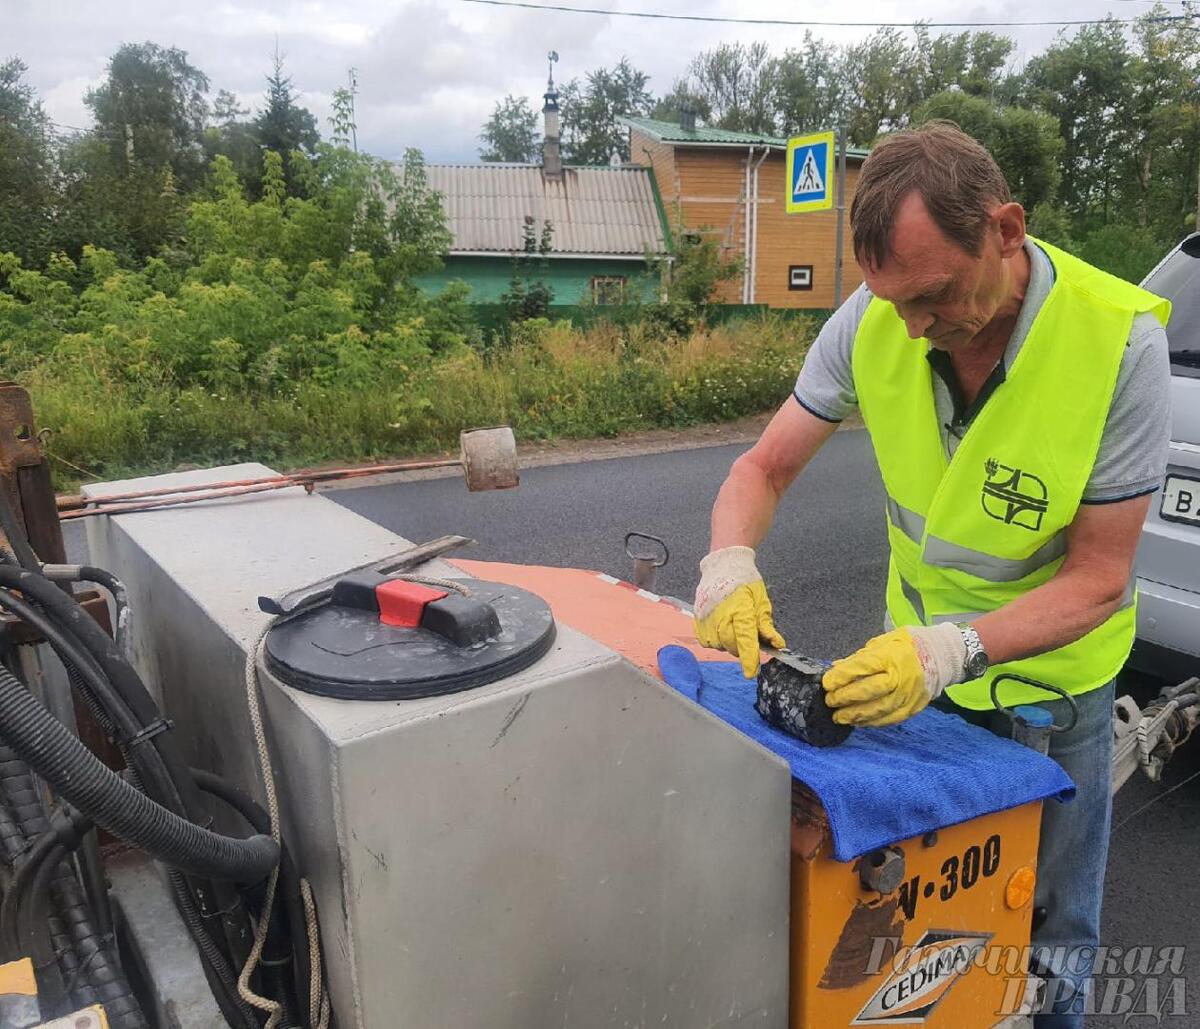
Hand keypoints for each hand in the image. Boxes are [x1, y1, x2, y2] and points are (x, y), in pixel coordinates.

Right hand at [693, 546, 785, 678]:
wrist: (723, 565)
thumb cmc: (744, 581)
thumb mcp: (761, 600)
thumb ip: (766, 625)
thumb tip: (777, 644)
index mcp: (740, 608)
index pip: (745, 640)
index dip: (749, 658)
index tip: (751, 672)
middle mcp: (720, 614)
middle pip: (731, 645)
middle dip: (741, 647)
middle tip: (746, 636)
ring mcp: (706, 616)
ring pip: (717, 644)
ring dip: (727, 643)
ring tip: (732, 628)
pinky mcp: (697, 617)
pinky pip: (705, 640)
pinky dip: (714, 639)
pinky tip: (721, 629)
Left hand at [822, 623, 966, 725]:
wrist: (942, 655)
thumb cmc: (907, 646)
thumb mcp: (882, 643)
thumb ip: (860, 657)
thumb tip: (837, 668)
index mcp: (891, 656)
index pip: (862, 667)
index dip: (842, 677)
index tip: (826, 683)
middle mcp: (901, 676)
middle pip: (869, 691)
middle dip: (846, 698)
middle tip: (830, 701)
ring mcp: (909, 694)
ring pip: (880, 709)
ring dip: (856, 715)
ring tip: (840, 717)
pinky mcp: (914, 706)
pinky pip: (891, 718)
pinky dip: (873, 722)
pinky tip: (860, 722)